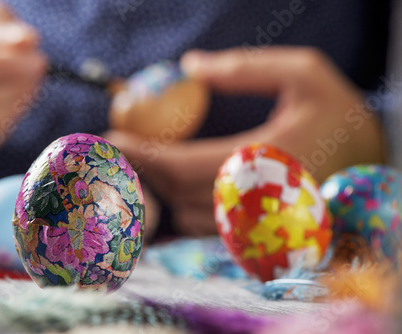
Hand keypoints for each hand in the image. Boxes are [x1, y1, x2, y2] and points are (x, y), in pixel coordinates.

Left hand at [105, 47, 384, 236]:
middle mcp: (259, 199)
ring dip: (153, 194)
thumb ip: (247, 68)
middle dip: (138, 174)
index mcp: (268, 160)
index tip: (112, 139)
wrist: (369, 157)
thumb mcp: (304, 73)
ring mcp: (257, 220)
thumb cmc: (338, 112)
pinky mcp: (257, 228)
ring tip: (126, 169)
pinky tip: (159, 188)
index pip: (187, 164)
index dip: (145, 155)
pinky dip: (175, 208)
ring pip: (187, 218)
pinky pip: (204, 225)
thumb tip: (189, 66)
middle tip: (108, 153)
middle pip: (179, 195)